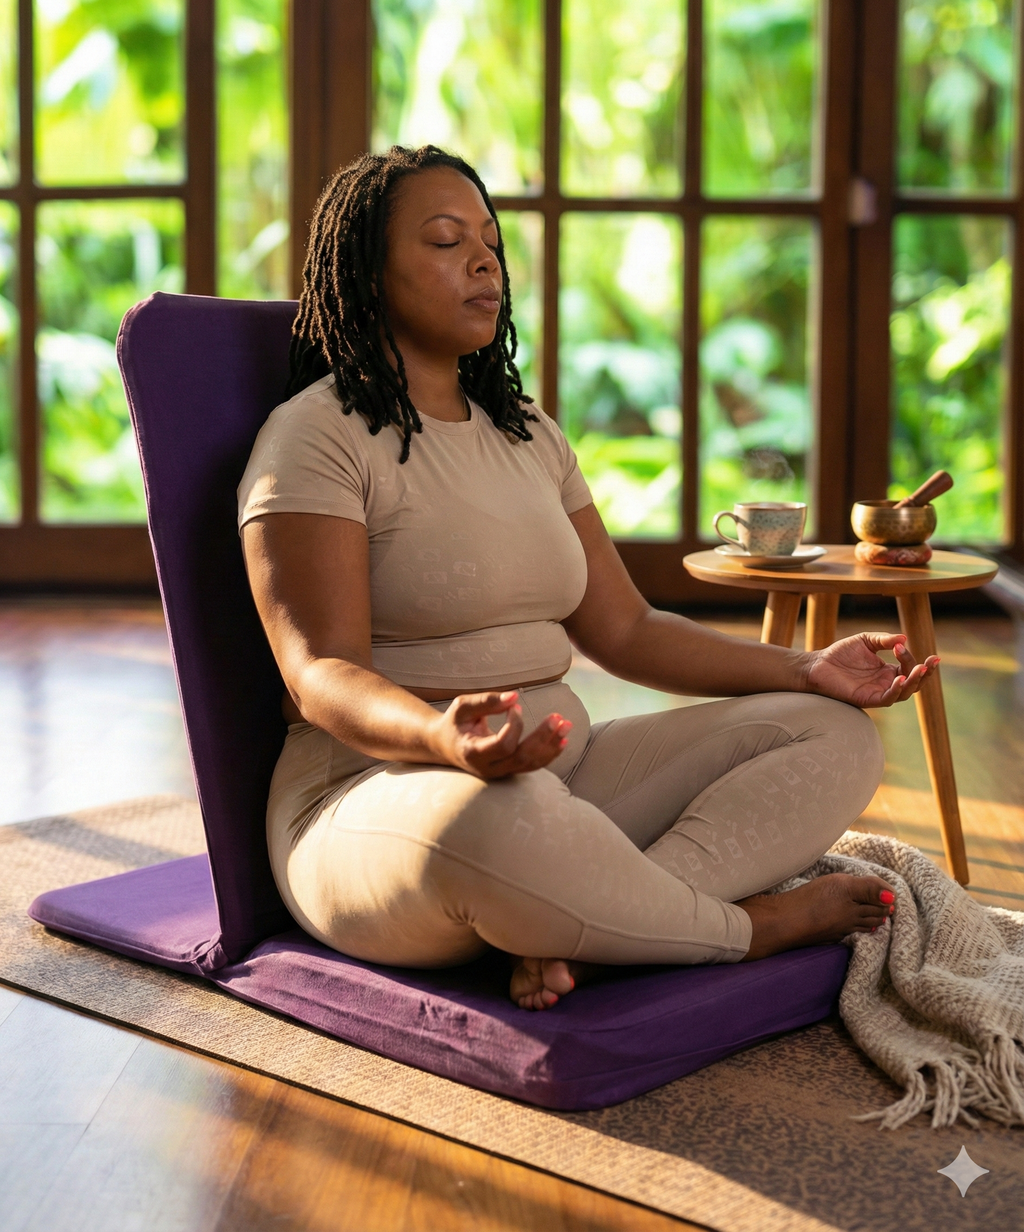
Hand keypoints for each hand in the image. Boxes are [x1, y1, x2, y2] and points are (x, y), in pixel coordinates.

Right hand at [431, 691, 572, 779]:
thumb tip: (514, 696)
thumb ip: (486, 701)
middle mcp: (488, 768)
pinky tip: (563, 740)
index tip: (515, 706)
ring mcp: (499, 773)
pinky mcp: (508, 771)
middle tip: (559, 717)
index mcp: (473, 753)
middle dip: (543, 737)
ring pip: (530, 764)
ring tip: (566, 725)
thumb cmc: (454, 722)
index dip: (515, 724)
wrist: (445, 745)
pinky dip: (549, 753)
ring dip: (551, 745)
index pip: (503, 744)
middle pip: (522, 758)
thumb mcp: (463, 707)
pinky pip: (532, 766)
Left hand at [805, 633, 938, 707]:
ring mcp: (878, 692)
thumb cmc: (841, 653)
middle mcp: (886, 683)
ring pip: (905, 692)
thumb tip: (904, 638)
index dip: (910, 656)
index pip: (909, 666)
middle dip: (926, 673)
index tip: (900, 645)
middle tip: (932, 661)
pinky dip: (896, 690)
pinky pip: (888, 699)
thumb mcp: (866, 640)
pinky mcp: (867, 699)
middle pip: (914, 683)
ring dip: (915, 681)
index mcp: (888, 670)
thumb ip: (884, 639)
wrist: (818, 664)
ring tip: (920, 669)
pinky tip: (900, 678)